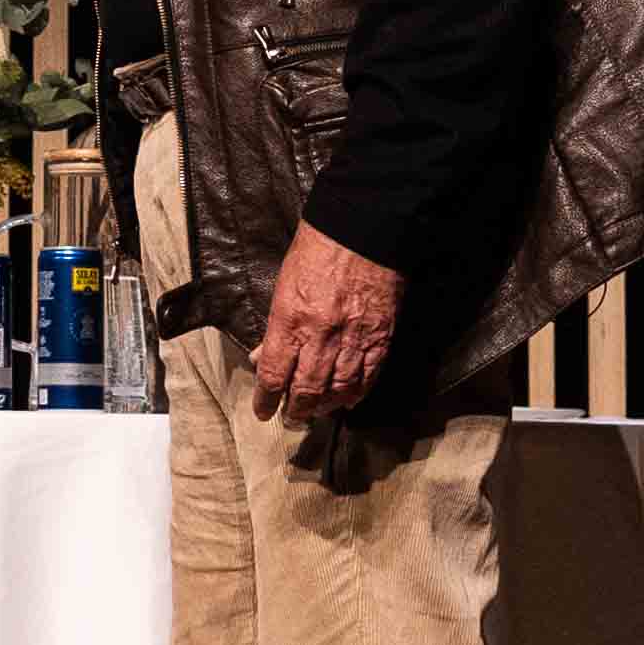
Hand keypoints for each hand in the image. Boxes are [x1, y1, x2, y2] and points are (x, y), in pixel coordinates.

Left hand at [250, 224, 400, 421]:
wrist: (363, 228)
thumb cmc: (318, 248)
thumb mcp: (283, 284)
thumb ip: (275, 325)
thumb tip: (264, 356)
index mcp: (290, 320)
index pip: (273, 375)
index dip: (266, 400)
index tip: (263, 411)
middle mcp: (320, 335)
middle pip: (306, 390)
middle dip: (296, 410)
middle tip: (292, 416)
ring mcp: (353, 338)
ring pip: (338, 389)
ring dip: (325, 406)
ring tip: (317, 411)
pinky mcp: (380, 336)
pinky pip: (367, 376)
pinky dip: (356, 392)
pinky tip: (348, 399)